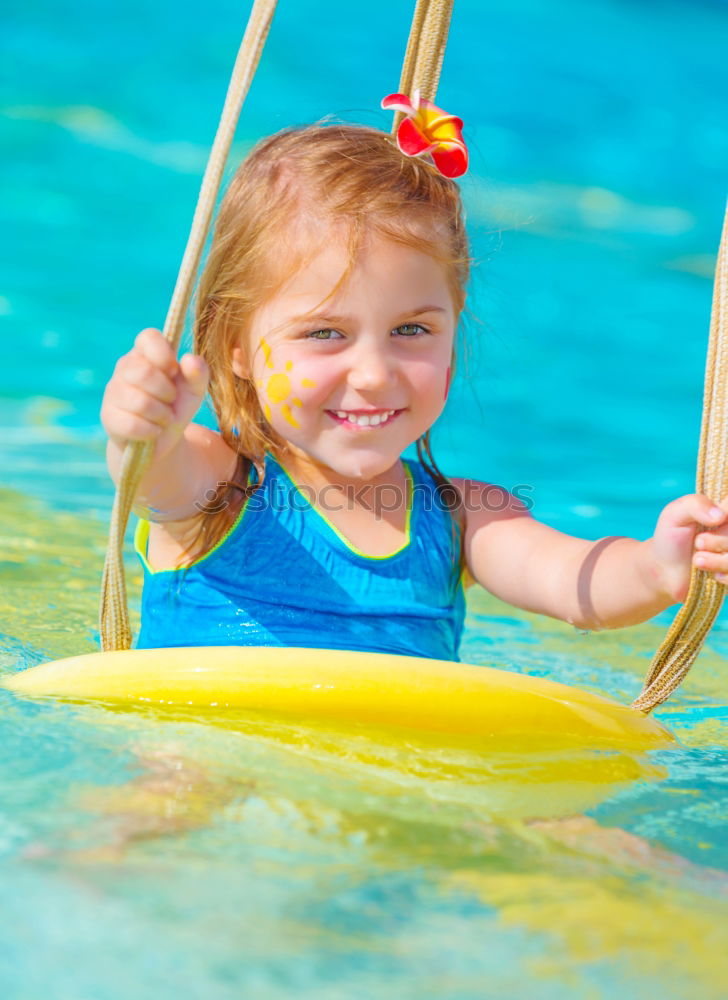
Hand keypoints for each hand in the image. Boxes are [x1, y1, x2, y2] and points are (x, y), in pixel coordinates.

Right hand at [101, 328, 208, 461]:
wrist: (161, 439)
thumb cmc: (176, 406)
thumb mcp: (194, 390)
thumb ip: (198, 373)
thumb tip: (190, 359)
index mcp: (146, 353)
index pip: (149, 337)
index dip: (164, 354)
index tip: (173, 371)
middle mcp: (125, 367)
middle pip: (144, 372)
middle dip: (167, 392)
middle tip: (170, 400)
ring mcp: (113, 391)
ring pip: (140, 402)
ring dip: (162, 415)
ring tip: (163, 417)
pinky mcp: (108, 416)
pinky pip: (132, 424)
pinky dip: (151, 431)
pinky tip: (153, 430)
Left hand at [648, 493, 727, 601]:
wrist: (665, 571)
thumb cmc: (671, 538)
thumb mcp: (675, 514)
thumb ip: (695, 504)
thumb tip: (720, 516)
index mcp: (726, 511)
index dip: (725, 521)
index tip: (712, 522)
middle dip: (719, 541)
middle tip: (698, 542)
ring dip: (719, 561)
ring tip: (697, 560)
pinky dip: (725, 577)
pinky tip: (713, 575)